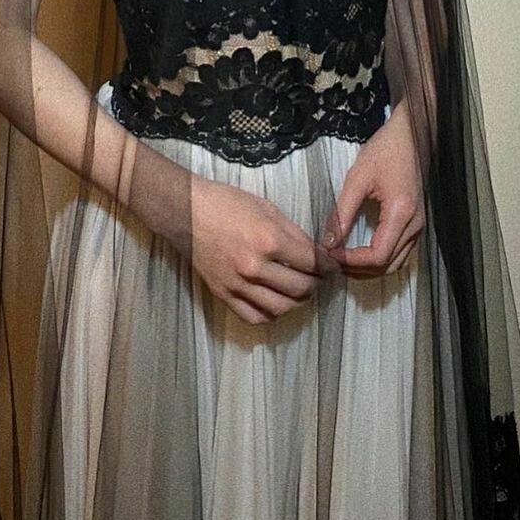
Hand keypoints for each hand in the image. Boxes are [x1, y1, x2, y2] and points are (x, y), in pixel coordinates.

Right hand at [190, 177, 341, 324]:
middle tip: (320, 279)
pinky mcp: (223, 294)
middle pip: (301, 288)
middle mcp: (255, 267)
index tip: (333, 267)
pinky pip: (254, 317)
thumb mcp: (267, 208)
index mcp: (269, 240)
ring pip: (281, 308)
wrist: (186, 211)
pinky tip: (276, 303)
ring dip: (298, 302)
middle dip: (317, 284)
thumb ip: (293, 233)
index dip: (328, 266)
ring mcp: (238, 284)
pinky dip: (271, 314)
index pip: (312, 263)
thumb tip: (314, 252)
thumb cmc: (227, 202)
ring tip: (301, 292)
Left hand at [321, 100, 423, 277]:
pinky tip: (360, 253)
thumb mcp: (358, 177)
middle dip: (359, 270)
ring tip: (343, 260)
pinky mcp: (416, 223)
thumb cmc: (386, 150)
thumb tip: (328, 242)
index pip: (377, 255)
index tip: (330, 254)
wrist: (411, 135)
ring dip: (369, 269)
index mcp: (401, 213)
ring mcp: (419, 226)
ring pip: (396, 264)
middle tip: (333, 262)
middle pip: (387, 266)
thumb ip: (342, 212)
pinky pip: (400, 253)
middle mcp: (415, 226)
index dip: (352, 261)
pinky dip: (380, 260)